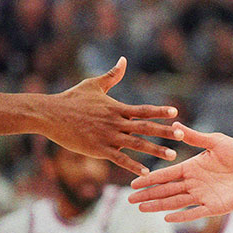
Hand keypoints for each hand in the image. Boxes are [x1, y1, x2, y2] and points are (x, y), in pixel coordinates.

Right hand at [44, 57, 179, 174]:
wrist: (49, 114)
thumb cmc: (71, 98)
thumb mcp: (94, 85)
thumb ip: (112, 75)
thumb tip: (123, 60)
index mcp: (116, 108)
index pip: (143, 110)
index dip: (160, 111)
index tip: (176, 113)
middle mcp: (116, 122)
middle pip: (145, 127)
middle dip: (165, 132)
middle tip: (183, 135)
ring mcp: (108, 137)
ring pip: (137, 144)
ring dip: (156, 150)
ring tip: (173, 155)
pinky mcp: (98, 149)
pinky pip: (120, 159)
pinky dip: (133, 166)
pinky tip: (145, 173)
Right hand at [128, 123, 232, 221]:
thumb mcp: (216, 142)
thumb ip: (195, 137)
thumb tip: (175, 124)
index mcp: (193, 167)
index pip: (167, 174)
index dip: (151, 179)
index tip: (133, 183)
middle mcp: (195, 183)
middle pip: (167, 190)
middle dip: (148, 195)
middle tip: (129, 200)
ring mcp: (204, 196)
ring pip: (176, 202)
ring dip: (159, 205)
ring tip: (141, 209)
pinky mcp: (215, 206)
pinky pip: (195, 213)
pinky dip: (181, 215)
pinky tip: (167, 218)